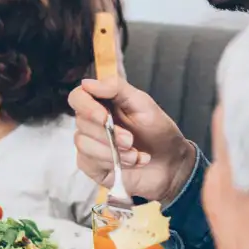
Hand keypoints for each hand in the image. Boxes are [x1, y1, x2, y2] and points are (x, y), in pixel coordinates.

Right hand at [69, 77, 193, 204]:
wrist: (171, 164)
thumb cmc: (158, 131)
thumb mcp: (143, 104)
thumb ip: (116, 88)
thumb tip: (88, 83)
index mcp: (103, 102)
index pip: (78, 97)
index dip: (86, 106)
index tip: (104, 117)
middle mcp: (92, 122)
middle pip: (81, 122)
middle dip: (108, 133)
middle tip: (130, 141)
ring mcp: (89, 143)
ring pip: (83, 143)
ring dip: (112, 151)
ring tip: (135, 155)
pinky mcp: (90, 164)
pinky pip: (87, 161)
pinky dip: (111, 162)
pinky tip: (130, 163)